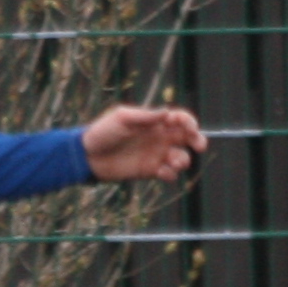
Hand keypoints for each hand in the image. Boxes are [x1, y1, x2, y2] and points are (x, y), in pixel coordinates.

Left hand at [82, 100, 206, 184]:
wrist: (88, 156)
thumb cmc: (102, 132)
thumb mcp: (122, 118)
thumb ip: (145, 116)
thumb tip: (167, 112)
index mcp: (153, 121)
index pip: (179, 119)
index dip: (189, 121)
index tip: (189, 127)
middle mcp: (158, 137)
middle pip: (187, 138)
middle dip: (197, 140)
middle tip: (199, 145)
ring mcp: (155, 155)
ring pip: (181, 157)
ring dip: (183, 160)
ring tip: (173, 161)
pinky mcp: (149, 171)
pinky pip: (168, 174)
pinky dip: (170, 174)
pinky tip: (161, 172)